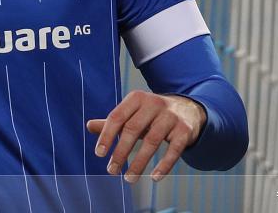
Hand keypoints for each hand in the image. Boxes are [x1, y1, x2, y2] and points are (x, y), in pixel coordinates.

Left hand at [86, 90, 206, 182]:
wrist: (188, 109)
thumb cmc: (152, 114)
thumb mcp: (133, 113)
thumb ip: (113, 121)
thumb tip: (89, 126)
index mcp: (136, 98)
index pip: (117, 117)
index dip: (107, 135)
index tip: (99, 154)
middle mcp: (153, 103)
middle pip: (133, 129)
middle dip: (121, 152)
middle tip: (112, 170)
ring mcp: (171, 116)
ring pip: (152, 141)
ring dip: (139, 163)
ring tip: (129, 178)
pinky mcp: (185, 130)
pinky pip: (174, 150)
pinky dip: (164, 165)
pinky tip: (154, 178)